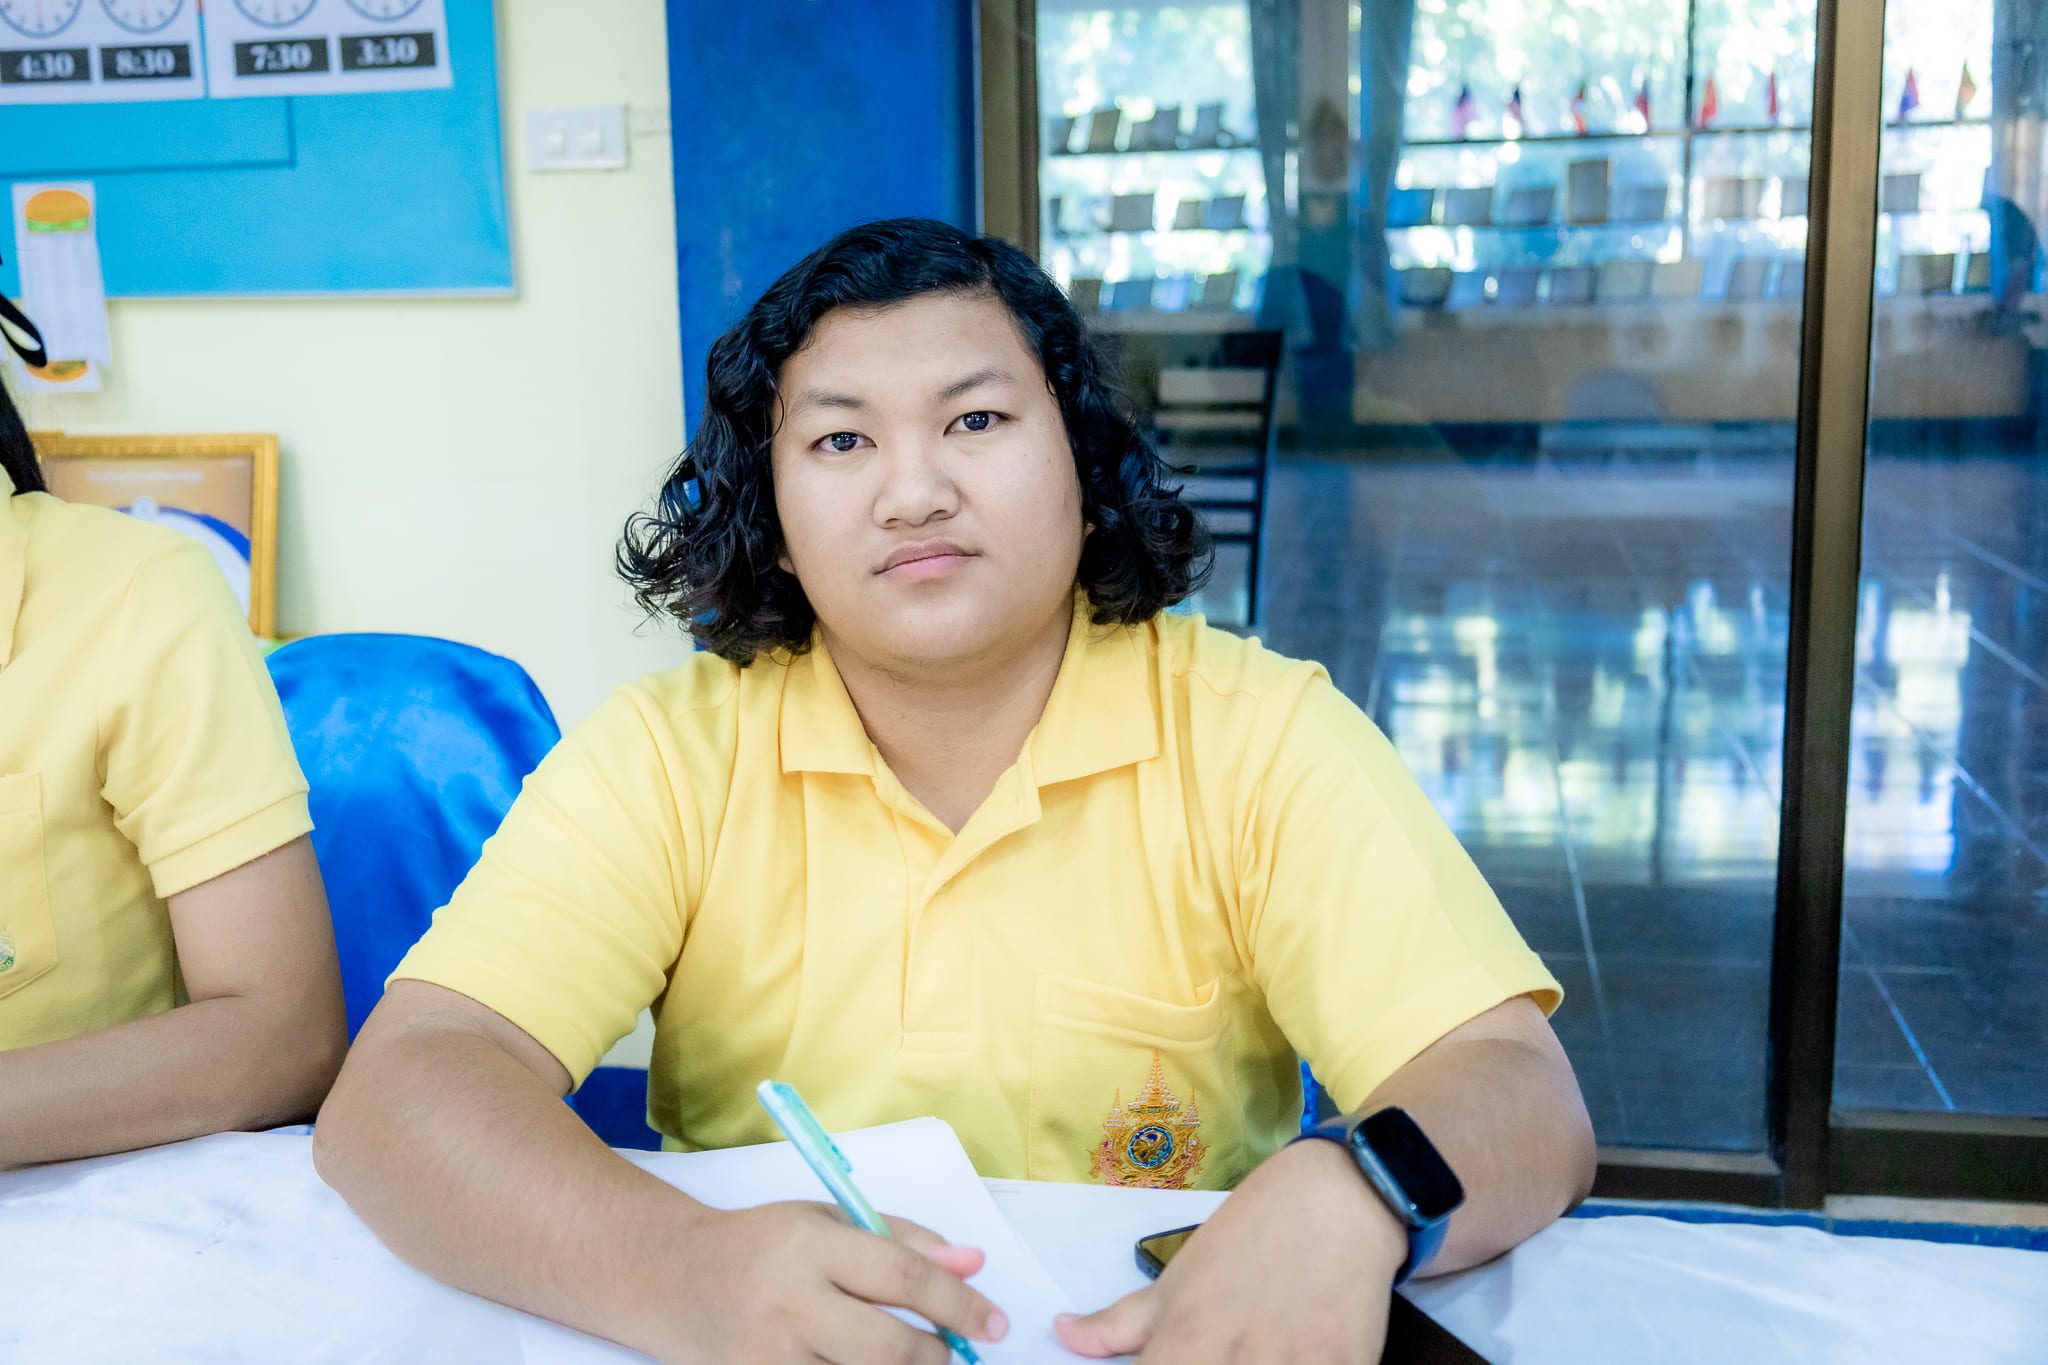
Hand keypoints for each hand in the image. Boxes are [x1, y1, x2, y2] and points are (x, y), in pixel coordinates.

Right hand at [657, 1200, 1008, 1363]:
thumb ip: (905, 1240)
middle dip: (937, 1356)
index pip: (903, 1276)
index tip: (995, 1321)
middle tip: (954, 1352)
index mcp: (812, 1244)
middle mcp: (790, 1301)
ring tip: (911, 1358)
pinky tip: (859, 1364)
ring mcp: (770, 1355)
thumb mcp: (830, 1219)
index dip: (960, 1303)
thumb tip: (973, 1265)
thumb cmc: (763, 1243)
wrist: (672, 1277)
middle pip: (887, 1347)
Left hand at [1055, 1139, 1404, 1363]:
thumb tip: (1063, 1335)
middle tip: (1217, 1350)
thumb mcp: (1176, 1280)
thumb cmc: (1248, 1236)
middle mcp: (1231, 1364)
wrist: (1336, 1201)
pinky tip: (1297, 1352)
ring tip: (1254, 1348)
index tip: (1165, 1362)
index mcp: (1182, 1349)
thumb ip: (1117, 1324)